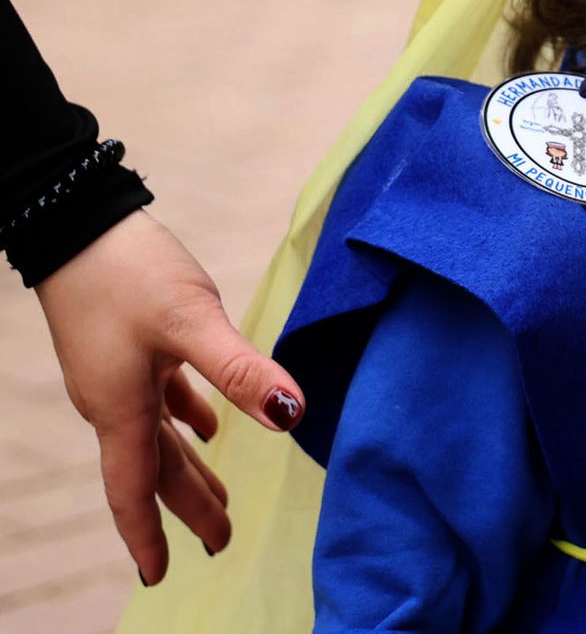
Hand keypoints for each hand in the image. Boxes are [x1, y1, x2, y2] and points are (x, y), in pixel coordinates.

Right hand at [32, 210, 304, 585]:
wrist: (79, 223)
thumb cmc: (128, 271)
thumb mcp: (191, 319)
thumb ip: (240, 370)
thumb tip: (290, 416)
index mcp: (121, 410)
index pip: (135, 490)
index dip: (148, 536)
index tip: (159, 577)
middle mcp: (115, 403)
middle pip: (154, 470)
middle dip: (187, 507)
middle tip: (221, 542)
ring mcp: (119, 376)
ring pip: (158, 437)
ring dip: (188, 468)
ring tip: (220, 496)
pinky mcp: (129, 346)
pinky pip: (158, 399)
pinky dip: (185, 418)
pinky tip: (208, 425)